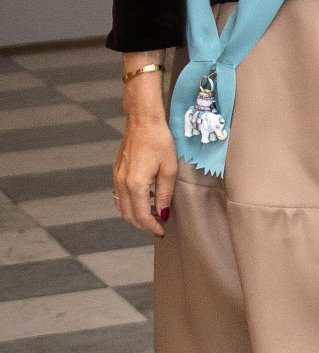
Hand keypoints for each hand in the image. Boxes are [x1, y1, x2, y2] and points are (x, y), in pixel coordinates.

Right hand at [113, 100, 176, 237]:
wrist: (143, 121)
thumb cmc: (159, 141)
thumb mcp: (169, 169)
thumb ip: (164, 194)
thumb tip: (162, 213)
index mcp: (135, 184)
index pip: (141, 215)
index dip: (151, 226)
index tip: (162, 231)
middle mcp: (122, 183)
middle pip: (128, 214)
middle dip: (143, 224)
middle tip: (158, 226)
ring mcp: (116, 177)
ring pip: (122, 206)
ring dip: (135, 215)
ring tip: (152, 215)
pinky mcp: (116, 171)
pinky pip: (120, 195)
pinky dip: (130, 204)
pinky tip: (144, 201)